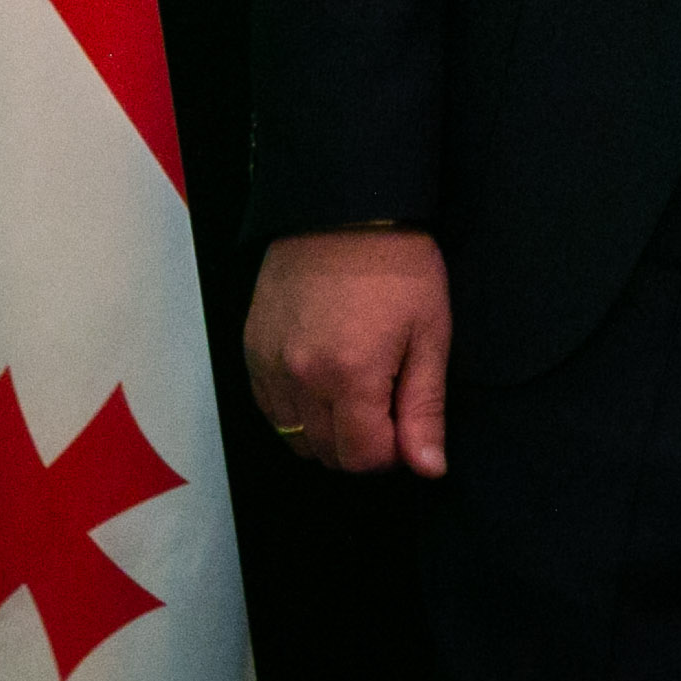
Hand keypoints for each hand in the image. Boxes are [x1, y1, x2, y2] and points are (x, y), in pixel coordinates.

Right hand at [244, 228, 452, 475]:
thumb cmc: (399, 267)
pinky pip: (268, 408)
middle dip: (360, 444)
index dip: (390, 453)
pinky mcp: (249, 352)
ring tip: (354, 390)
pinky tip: (321, 380)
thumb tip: (429, 468)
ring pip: (292, 436)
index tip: (405, 425)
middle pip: (324, 453)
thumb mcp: (430, 333)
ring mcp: (268, 367)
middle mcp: (300, 380)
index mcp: (350, 377)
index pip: (361, 458)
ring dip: (325, 430)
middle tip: (385, 405)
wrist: (343, 212)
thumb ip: (424, 408)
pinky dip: (295, 409)